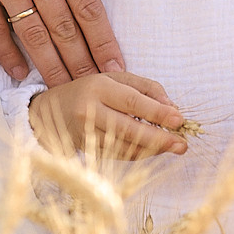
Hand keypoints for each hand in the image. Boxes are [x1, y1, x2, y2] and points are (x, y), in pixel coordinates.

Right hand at [0, 0, 125, 85]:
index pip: (89, 9)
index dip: (105, 42)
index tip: (117, 66)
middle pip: (65, 29)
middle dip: (84, 64)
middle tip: (97, 90)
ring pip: (33, 34)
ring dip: (51, 67)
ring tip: (65, 91)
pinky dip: (8, 52)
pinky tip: (20, 72)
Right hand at [28, 72, 187, 158]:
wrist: (51, 111)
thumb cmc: (91, 91)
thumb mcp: (116, 79)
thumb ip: (146, 88)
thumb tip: (172, 108)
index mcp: (98, 87)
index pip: (132, 101)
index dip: (157, 112)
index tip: (179, 120)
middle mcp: (89, 111)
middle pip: (128, 128)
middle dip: (158, 138)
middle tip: (182, 144)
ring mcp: (86, 133)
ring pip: (124, 145)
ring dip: (152, 148)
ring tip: (173, 147)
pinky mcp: (88, 149)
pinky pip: (118, 154)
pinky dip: (139, 153)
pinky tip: (154, 149)